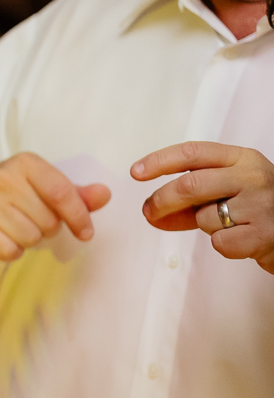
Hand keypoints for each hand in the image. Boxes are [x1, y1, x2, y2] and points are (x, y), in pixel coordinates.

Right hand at [0, 151, 110, 260]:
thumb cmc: (15, 188)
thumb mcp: (43, 182)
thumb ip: (76, 192)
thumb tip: (105, 194)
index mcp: (26, 164)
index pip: (61, 193)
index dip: (79, 217)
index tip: (86, 232)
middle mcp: (3, 179)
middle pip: (48, 221)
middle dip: (49, 227)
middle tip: (34, 218)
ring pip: (30, 238)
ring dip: (30, 239)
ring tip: (18, 226)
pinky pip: (8, 251)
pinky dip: (12, 250)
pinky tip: (5, 236)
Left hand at [134, 142, 273, 271]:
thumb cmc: (261, 208)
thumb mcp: (232, 190)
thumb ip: (193, 197)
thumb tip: (151, 212)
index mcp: (243, 158)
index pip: (192, 152)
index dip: (159, 161)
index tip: (136, 172)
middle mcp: (253, 176)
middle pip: (189, 184)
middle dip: (162, 200)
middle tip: (150, 211)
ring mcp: (261, 205)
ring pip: (205, 217)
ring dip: (204, 226)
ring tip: (228, 225)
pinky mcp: (265, 234)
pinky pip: (220, 242)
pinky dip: (223, 246)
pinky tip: (243, 240)